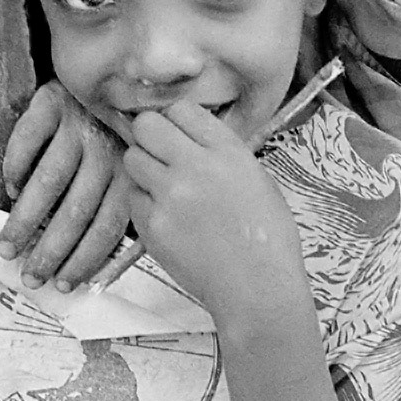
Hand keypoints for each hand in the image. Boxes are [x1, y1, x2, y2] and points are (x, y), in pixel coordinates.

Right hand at [0, 83, 130, 288]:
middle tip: (30, 277)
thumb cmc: (119, 140)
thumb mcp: (135, 175)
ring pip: (49, 180)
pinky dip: (16, 164)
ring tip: (8, 247)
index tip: (64, 285)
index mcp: (130, 175)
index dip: (86, 258)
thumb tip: (110, 273)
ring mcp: (79, 126)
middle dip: (51, 250)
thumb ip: (131, 217)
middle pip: (76, 210)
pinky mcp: (52, 103)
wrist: (109, 78)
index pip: (108, 226)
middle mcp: (107, 152)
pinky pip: (29, 138)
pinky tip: (9, 186)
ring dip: (25, 218)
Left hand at [122, 101, 304, 318]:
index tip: (179, 134)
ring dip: (143, 168)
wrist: (258, 290)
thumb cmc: (268, 241)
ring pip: (132, 158)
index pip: (182, 110)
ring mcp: (170, 196)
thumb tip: (193, 141)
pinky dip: (142, 203)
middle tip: (160, 153)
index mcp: (229, 153)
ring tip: (162, 187)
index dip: (177, 121)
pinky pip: (131, 198)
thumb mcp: (260, 182)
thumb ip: (225, 156)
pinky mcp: (152, 225)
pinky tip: (165, 216)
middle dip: (150, 135)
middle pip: (146, 125)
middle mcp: (196, 167)